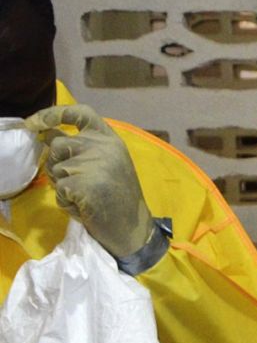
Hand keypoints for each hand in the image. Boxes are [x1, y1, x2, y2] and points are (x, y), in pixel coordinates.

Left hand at [25, 104, 154, 258]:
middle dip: (56, 163)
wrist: (134, 229)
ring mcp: (94, 165)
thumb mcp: (106, 164)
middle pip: (57, 144)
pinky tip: (84, 207)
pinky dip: (66, 201)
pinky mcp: (84, 184)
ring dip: (62, 185)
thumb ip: (82, 147)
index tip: (36, 123)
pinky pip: (58, 189)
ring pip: (55, 168)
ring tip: (85, 197)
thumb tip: (47, 133)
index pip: (80, 113)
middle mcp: (104, 147)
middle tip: (76, 182)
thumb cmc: (118, 199)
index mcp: (111, 140)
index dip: (54, 113)